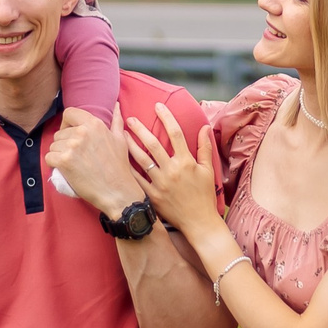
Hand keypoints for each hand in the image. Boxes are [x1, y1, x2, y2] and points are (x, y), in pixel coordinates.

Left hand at [44, 111, 143, 220]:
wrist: (117, 191)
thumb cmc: (119, 166)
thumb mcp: (120, 139)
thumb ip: (116, 120)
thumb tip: (116, 105)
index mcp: (94, 124)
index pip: (69, 113)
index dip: (67, 123)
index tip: (71, 134)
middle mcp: (82, 132)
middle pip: (59, 133)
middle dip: (64, 143)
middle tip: (76, 156)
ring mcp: (72, 146)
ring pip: (53, 146)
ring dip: (59, 155)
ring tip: (73, 164)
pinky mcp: (64, 161)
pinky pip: (49, 157)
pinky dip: (54, 164)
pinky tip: (66, 170)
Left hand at [126, 104, 226, 243]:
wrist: (199, 222)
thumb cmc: (204, 196)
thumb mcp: (207, 170)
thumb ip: (205, 147)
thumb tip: (204, 126)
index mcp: (186, 161)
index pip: (175, 133)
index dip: (166, 117)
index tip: (157, 106)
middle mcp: (172, 170)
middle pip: (153, 144)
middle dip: (140, 129)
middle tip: (130, 118)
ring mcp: (160, 183)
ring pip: (141, 160)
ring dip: (130, 146)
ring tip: (121, 135)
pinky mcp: (152, 196)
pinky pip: (137, 180)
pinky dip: (128, 169)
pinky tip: (120, 160)